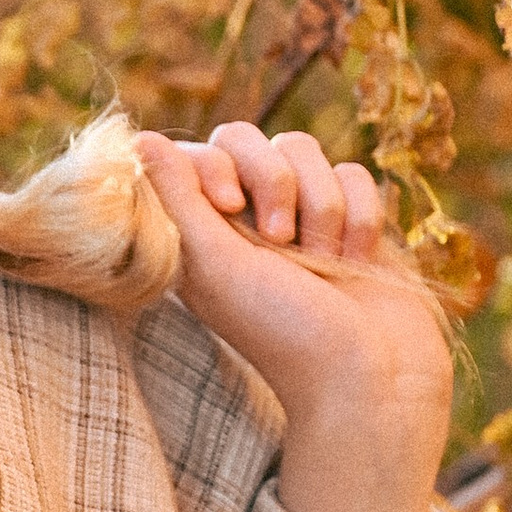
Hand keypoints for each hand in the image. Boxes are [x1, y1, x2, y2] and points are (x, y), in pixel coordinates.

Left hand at [137, 122, 453, 511]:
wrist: (372, 375)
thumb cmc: (284, 332)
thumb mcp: (214, 267)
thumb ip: (176, 200)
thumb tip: (139, 136)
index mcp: (202, 232)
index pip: (196, 151)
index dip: (214, 165)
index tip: (228, 206)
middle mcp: (247, 220)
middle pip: (248, 137)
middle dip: (273, 180)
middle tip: (278, 237)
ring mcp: (303, 216)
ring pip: (305, 149)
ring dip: (320, 205)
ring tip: (325, 260)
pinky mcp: (353, 220)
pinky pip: (354, 173)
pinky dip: (360, 215)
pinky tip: (358, 259)